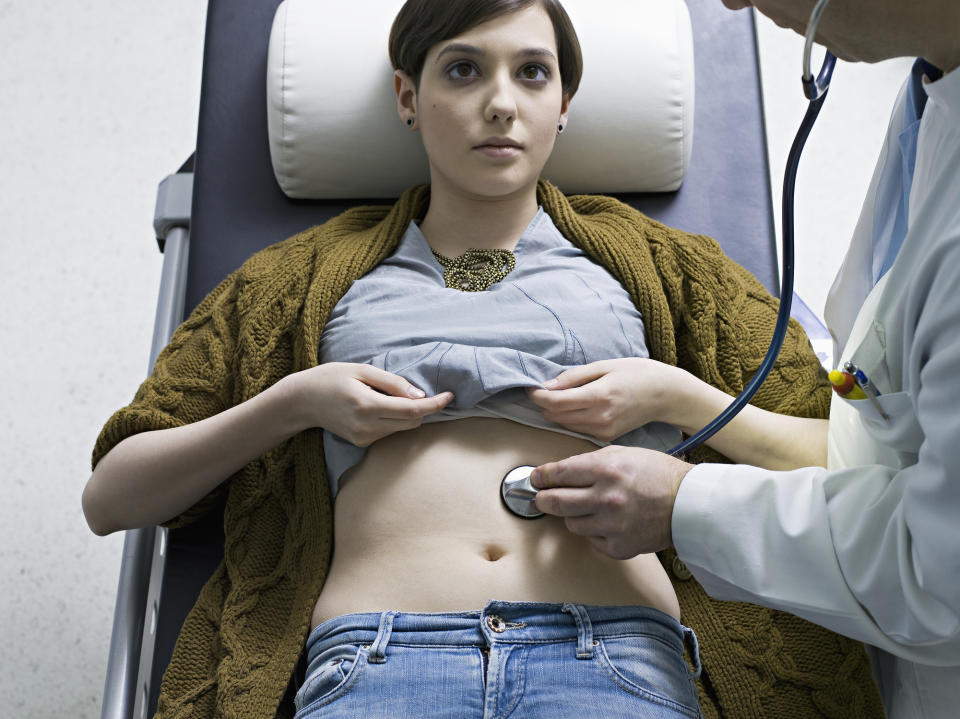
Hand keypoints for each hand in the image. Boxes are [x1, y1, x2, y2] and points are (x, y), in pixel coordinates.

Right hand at [289, 362, 453, 445]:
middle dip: (423, 409)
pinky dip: (393, 420)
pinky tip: (378, 407)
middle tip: (419, 391)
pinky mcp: (361, 443)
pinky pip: (389, 432)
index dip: (435, 404)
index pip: (412, 411)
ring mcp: (363, 438)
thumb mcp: (361, 370)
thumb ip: (393, 383)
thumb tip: (420, 394)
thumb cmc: (331, 378)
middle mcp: (367, 427)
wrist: (301, 401)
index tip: (450, 396)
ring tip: (387, 396)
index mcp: (368, 405)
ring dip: (407, 415)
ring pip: (402, 429)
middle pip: (412, 423)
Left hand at [525, 358, 690, 441]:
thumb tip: (547, 385)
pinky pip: (577, 429)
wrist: (667, 395)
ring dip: (555, 412)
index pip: (555, 401)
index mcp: (599, 396)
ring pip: (563, 424)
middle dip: (543, 403)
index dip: (536, 395)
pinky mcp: (606, 438)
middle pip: (555, 415)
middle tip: (542, 388)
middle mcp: (599, 418)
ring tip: (558, 396)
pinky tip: (575, 406)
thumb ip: (574, 376)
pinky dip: (569, 418)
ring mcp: (603, 431)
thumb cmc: (638, 374)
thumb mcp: (605, 365)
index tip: (529, 387)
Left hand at [530, 445, 691, 558]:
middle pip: (555, 502)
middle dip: (542, 498)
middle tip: (541, 497)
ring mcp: (612, 525)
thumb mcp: (623, 454)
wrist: (690, 504)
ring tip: (585, 507)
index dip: (541, 477)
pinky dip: (594, 531)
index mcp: (606, 469)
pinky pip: (591, 540)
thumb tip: (558, 472)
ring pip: (571, 524)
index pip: (558, 474)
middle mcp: (606, 498)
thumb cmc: (658, 474)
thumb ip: (589, 462)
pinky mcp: (619, 547)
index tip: (535, 479)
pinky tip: (606, 521)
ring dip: (572, 515)